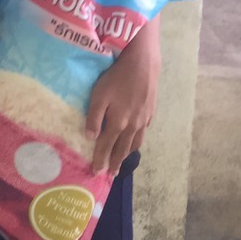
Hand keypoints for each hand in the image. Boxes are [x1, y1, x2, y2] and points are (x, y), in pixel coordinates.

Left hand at [86, 32, 160, 173]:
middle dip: (115, 162)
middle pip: (122, 149)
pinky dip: (137, 140)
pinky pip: (143, 132)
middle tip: (111, 174)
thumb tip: (90, 137)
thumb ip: (94, 117)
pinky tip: (135, 139)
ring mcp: (143, 120)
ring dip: (127, 153)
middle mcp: (132, 126)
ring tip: (122, 161)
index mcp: (118, 123)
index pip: (106, 146)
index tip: (96, 172)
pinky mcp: (150, 112)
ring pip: (135, 142)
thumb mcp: (99, 96)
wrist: (142, 65)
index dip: (100, 160)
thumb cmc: (116, 78)